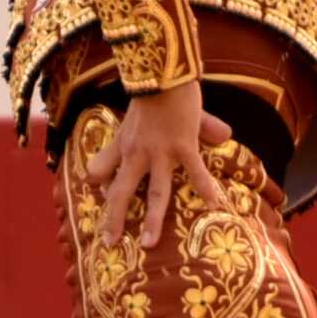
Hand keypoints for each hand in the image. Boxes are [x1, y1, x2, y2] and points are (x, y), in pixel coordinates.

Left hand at [86, 84, 231, 249]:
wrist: (164, 73)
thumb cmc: (153, 95)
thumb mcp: (136, 120)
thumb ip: (128, 144)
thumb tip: (127, 163)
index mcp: (125, 146)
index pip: (103, 174)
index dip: (100, 188)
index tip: (100, 203)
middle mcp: (138, 154)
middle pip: (121, 193)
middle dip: (115, 219)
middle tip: (109, 244)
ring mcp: (161, 153)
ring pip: (155, 193)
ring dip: (153, 219)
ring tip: (149, 244)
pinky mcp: (184, 146)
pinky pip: (196, 172)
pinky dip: (206, 188)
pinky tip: (216, 205)